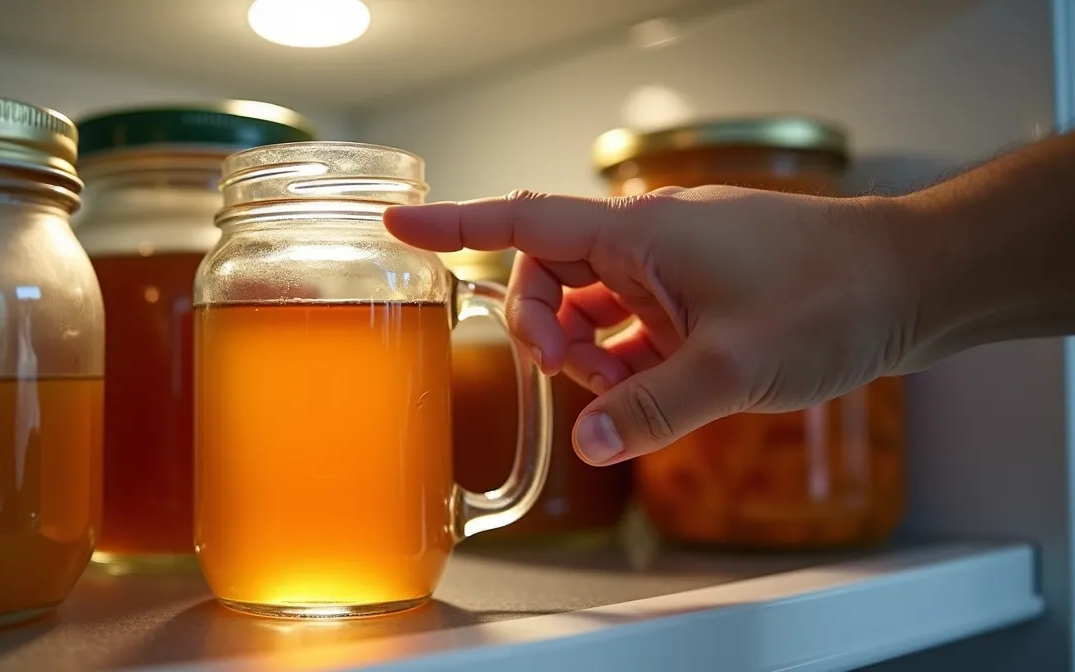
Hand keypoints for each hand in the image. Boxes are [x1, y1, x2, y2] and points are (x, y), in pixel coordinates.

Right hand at [385, 187, 915, 465]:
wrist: (913, 281)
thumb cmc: (830, 296)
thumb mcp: (732, 367)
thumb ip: (649, 409)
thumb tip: (585, 442)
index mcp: (640, 234)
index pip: (523, 221)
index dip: (455, 224)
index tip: (400, 223)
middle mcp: (649, 240)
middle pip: (550, 274)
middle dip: (548, 330)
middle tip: (584, 378)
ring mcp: (674, 263)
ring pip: (592, 302)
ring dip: (593, 351)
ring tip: (632, 390)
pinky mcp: (699, 288)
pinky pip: (634, 318)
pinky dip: (629, 355)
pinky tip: (652, 388)